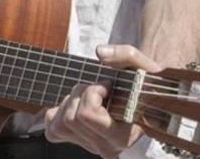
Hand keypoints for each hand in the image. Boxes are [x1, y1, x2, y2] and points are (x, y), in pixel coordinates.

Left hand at [43, 44, 162, 158]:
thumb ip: (126, 55)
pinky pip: (52, 129)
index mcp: (122, 136)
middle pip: (70, 117)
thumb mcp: (142, 66)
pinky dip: (58, 113)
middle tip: (98, 87)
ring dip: (69, 103)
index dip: (93, 92)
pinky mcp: (78, 142)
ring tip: (88, 95)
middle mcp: (105, 147)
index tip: (107, 85)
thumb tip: (100, 52)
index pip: (87, 115)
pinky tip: (76, 104)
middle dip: (81, 93)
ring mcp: (90, 146)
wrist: (146, 100)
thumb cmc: (144, 85)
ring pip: (58, 125)